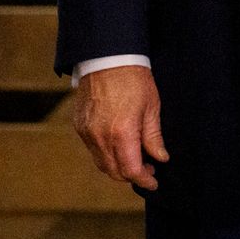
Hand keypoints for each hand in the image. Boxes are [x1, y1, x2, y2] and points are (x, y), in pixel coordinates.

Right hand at [73, 64, 167, 189]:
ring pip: (101, 163)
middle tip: (148, 168)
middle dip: (131, 175)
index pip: (131, 170)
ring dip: (117, 166)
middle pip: (114, 172)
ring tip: (134, 157)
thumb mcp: (151, 107)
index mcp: (122, 133)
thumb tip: (160, 158)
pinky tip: (118, 143)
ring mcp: (87, 132)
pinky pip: (92, 149)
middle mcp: (100, 137)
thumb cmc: (133, 78)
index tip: (154, 182)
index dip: (144, 180)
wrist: (107, 56)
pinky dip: (105, 153)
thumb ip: (153, 137)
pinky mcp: (79, 126)